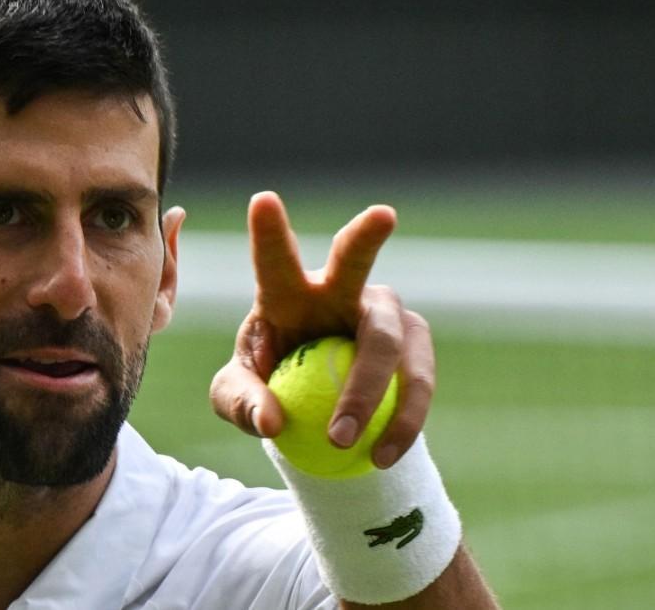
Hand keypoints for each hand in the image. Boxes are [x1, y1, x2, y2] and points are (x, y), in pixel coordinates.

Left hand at [209, 191, 434, 468]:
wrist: (320, 415)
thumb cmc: (270, 388)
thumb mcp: (236, 398)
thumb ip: (241, 402)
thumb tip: (271, 421)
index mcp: (287, 292)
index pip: (275, 259)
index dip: (269, 230)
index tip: (263, 199)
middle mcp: (341, 290)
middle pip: (354, 261)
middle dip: (367, 235)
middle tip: (383, 214)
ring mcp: (386, 315)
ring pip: (386, 340)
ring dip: (365, 391)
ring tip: (340, 441)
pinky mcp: (418, 349)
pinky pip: (417, 384)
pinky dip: (400, 423)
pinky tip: (381, 456)